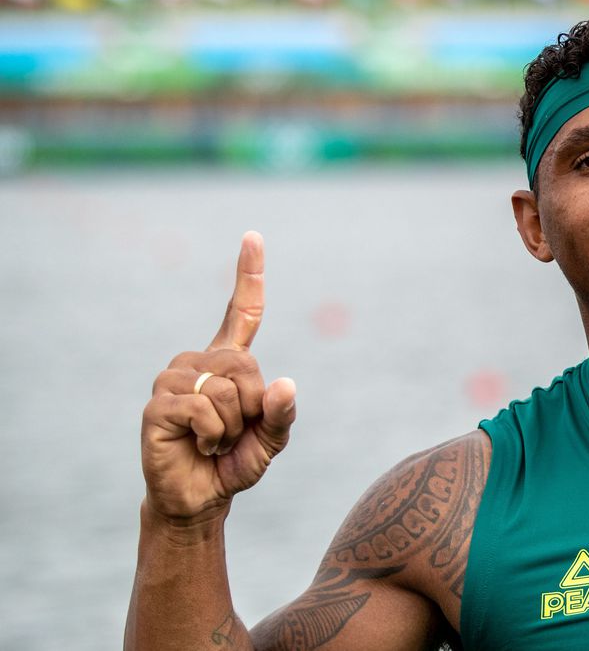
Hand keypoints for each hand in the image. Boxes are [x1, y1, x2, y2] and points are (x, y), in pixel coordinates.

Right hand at [140, 231, 296, 523]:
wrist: (199, 498)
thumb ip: (283, 413)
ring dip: (232, 425)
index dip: (249, 275)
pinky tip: (199, 445)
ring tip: (214, 440)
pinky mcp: (158, 404)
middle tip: (234, 431)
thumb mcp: (272, 439)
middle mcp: (199, 361)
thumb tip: (285, 384)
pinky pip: (204, 409)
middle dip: (252, 408)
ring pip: (225, 389)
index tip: (253, 236)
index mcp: (228, 361)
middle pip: (245, 367)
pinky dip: (214, 435)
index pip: (242, 312)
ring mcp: (174, 379)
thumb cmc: (234, 462)